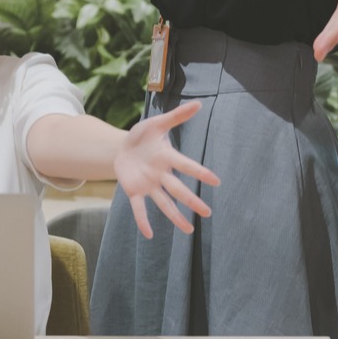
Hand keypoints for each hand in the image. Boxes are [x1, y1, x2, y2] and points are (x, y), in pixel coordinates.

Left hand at [115, 101, 218, 237]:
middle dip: (192, 200)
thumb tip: (198, 104)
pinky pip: (139, 207)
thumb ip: (176, 116)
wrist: (121, 147)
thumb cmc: (143, 135)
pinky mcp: (134, 191)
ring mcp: (148, 184)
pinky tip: (149, 234)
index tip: (216, 181)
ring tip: (189, 230)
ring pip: (163, 202)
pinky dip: (143, 220)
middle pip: (178, 189)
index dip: (199, 172)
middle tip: (208, 213)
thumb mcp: (156, 123)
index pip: (185, 165)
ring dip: (175, 216)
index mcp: (166, 157)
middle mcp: (160, 174)